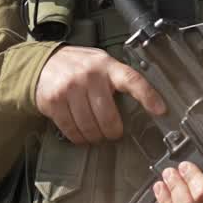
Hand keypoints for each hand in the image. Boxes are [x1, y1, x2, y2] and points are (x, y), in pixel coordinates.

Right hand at [35, 46, 165, 144]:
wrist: (42, 64)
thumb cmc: (77, 68)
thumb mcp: (100, 64)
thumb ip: (116, 79)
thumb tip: (141, 104)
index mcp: (106, 65)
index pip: (132, 80)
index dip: (148, 96)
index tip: (160, 110)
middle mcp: (89, 75)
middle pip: (108, 116)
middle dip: (112, 131)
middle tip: (112, 133)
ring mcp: (70, 88)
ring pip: (90, 126)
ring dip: (95, 136)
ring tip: (95, 134)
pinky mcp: (55, 101)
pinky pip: (72, 129)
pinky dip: (79, 137)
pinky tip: (81, 135)